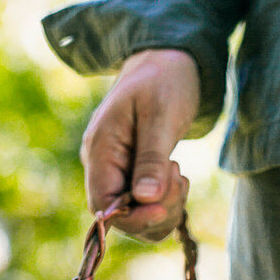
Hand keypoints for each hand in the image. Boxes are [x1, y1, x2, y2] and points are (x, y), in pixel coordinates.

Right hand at [80, 48, 200, 241]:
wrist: (169, 61)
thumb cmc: (164, 81)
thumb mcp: (161, 115)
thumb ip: (152, 157)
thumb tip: (145, 199)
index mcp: (100, 149)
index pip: (103, 204)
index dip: (133, 217)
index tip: (165, 208)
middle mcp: (102, 164)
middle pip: (121, 216)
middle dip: (155, 210)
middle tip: (179, 178)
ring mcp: (117, 170)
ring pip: (137, 215)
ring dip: (165, 207)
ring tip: (178, 174)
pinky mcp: (134, 172)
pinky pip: (146, 204)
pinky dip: (167, 201)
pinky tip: (176, 177)